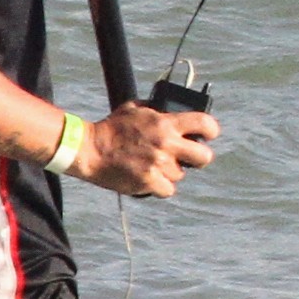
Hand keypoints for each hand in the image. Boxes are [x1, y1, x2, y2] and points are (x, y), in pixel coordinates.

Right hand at [73, 100, 219, 196]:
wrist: (88, 149)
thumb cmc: (111, 128)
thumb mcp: (136, 108)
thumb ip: (157, 110)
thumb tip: (174, 110)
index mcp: (165, 123)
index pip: (205, 123)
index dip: (210, 130)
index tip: (208, 135)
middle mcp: (166, 143)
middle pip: (204, 157)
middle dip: (199, 158)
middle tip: (188, 158)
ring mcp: (158, 164)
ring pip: (181, 175)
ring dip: (170, 172)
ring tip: (153, 166)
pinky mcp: (148, 181)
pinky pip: (168, 190)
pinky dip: (160, 187)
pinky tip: (149, 179)